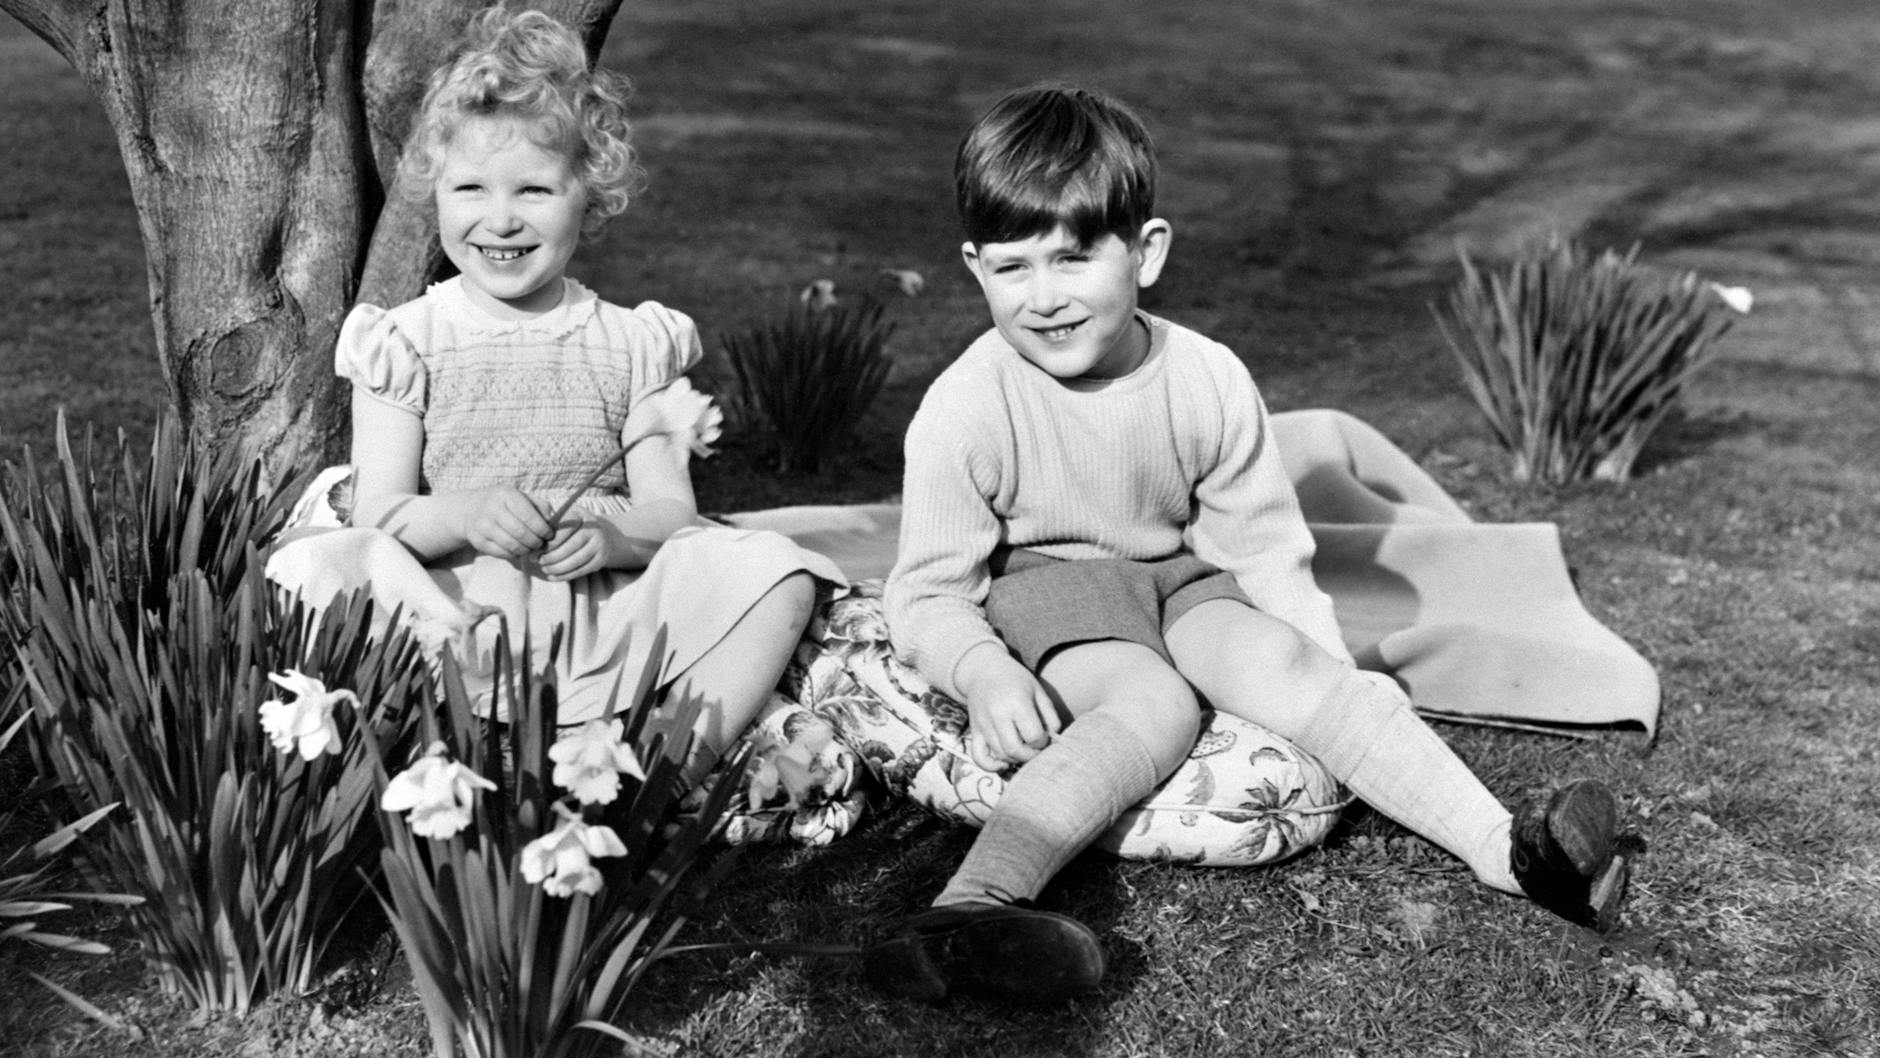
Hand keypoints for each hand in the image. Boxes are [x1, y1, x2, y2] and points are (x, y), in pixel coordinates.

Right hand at [460, 486, 554, 558]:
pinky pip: (502, 553)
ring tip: (531, 548)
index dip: (543, 529)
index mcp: (506, 495)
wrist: (469, 510)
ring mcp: (482, 526)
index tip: (549, 534)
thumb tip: (553, 521)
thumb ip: (540, 506)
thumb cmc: (503, 503)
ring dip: (527, 550)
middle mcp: (492, 509)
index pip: (529, 516)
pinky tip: (518, 550)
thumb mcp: (520, 497)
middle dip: (536, 542)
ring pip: (512, 546)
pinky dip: (514, 555)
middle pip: (521, 533)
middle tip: (541, 544)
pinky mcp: (477, 541)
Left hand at [536, 509, 621, 580]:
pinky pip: (581, 570)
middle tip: (537, 561)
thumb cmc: (572, 527)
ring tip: (544, 569)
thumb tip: (532, 539)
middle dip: (551, 557)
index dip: (548, 542)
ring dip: (557, 568)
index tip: (535, 549)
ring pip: (576, 560)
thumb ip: (549, 525)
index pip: (563, 530)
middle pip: (570, 546)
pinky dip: (565, 576)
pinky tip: (552, 576)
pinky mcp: (601, 559)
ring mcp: (600, 544)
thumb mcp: (562, 519)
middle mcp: (594, 528)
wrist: (599, 535)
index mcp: (581, 515)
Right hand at [954, 647, 1060, 771]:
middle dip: (1030, 755)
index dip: (1043, 741)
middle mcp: (997, 715)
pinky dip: (990, 766)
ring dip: (1016, 759)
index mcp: (1017, 703)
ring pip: (1000, 755)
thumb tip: (1052, 740)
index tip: (1043, 734)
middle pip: (1015, 750)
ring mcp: (983, 724)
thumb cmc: (1017, 680)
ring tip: (1023, 749)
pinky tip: (1003, 763)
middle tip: (1035, 748)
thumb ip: (1050, 716)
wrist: (984, 669)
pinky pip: (978, 757)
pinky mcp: (974, 730)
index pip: (1034, 736)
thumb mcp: (1038, 691)